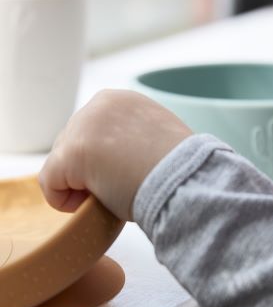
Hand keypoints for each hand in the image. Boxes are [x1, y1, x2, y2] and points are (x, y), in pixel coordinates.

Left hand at [38, 89, 193, 220]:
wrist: (189, 183)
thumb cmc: (182, 173)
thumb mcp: (158, 141)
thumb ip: (132, 140)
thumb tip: (116, 161)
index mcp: (123, 101)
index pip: (93, 130)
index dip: (103, 160)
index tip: (127, 176)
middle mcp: (100, 104)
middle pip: (72, 143)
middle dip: (88, 171)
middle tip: (119, 188)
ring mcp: (84, 126)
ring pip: (61, 163)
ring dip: (81, 185)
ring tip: (112, 195)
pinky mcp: (73, 153)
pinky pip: (50, 182)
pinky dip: (65, 201)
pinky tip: (90, 206)